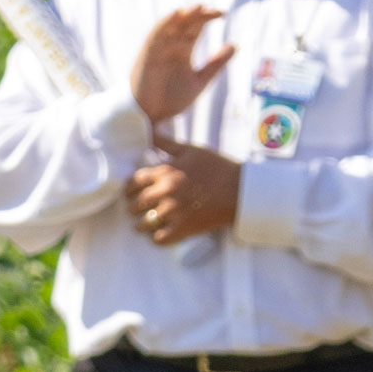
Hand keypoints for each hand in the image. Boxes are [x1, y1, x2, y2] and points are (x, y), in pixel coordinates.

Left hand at [126, 141, 240, 244]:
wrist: (241, 189)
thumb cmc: (218, 168)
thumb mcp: (192, 150)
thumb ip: (167, 143)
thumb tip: (150, 133)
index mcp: (164, 173)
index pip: (133, 182)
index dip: (131, 188)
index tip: (133, 192)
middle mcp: (165, 193)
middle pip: (134, 204)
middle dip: (134, 207)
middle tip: (139, 209)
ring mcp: (174, 212)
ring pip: (143, 224)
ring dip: (142, 224)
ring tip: (146, 224)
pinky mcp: (184, 228)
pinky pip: (159, 239)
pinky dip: (157, 237)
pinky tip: (161, 233)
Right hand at [130, 6, 234, 123]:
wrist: (150, 115)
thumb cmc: (171, 98)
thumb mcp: (200, 80)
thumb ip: (215, 64)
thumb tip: (235, 45)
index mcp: (183, 52)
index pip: (195, 28)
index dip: (206, 18)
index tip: (222, 13)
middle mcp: (171, 47)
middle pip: (185, 24)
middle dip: (199, 15)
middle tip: (216, 10)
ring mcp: (159, 49)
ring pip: (171, 26)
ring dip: (184, 16)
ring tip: (199, 7)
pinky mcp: (147, 55)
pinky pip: (155, 35)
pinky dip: (165, 24)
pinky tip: (176, 14)